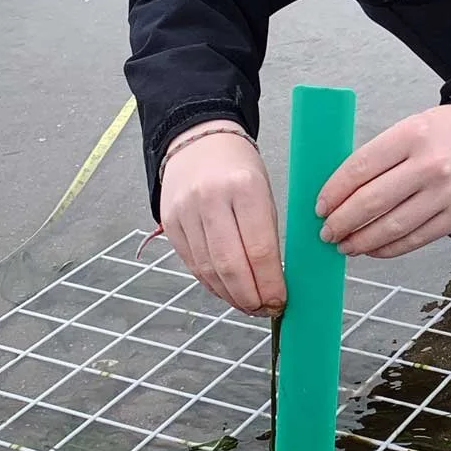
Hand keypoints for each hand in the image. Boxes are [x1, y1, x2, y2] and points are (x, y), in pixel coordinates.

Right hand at [159, 122, 285, 315]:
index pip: (260, 249)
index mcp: (244, 187)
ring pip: (208, 270)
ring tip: (248, 305)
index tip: (281, 300)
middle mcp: (211, 199)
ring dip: (230, 296)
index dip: (271, 283)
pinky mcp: (169, 223)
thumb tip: (274, 281)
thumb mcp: (263, 190)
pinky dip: (211, 284)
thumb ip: (266, 233)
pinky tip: (226, 291)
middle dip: (250, 296)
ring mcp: (185, 212)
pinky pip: (192, 264)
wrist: (197, 141)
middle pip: (231, 265)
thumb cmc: (238, 167)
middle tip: (264, 309)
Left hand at [317, 105, 450, 259]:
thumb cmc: (449, 133)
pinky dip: (390, 248)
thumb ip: (381, 156)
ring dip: (362, 241)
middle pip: (371, 201)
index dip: (334, 191)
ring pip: (392, 226)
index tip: (320, 206)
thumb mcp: (412, 128)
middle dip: (342, 222)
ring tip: (346, 245)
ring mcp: (447, 193)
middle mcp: (429, 165)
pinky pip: (416, 239)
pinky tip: (374, 249)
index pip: (360, 167)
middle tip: (327, 231)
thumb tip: (341, 192)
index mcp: (411, 135)